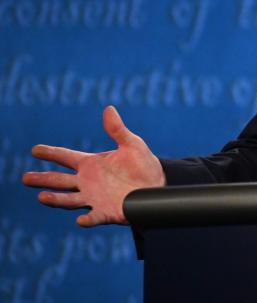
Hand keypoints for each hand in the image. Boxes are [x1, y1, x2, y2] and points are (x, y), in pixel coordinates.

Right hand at [22, 106, 165, 226]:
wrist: (158, 185)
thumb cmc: (143, 165)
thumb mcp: (132, 144)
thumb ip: (117, 129)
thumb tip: (108, 109)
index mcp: (91, 164)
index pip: (66, 157)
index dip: (51, 153)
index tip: (35, 150)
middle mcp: (87, 182)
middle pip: (59, 181)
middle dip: (43, 179)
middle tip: (26, 178)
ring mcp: (94, 198)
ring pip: (69, 199)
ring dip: (56, 199)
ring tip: (42, 196)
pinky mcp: (106, 212)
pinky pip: (94, 217)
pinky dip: (87, 219)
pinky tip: (80, 219)